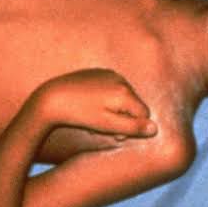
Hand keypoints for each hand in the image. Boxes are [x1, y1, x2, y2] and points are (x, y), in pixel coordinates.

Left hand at [34, 68, 157, 138]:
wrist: (51, 97)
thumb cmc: (79, 114)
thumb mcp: (107, 125)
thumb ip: (132, 127)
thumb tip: (155, 129)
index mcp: (125, 93)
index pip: (144, 114)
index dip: (132, 128)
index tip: (115, 134)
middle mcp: (121, 79)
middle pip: (134, 105)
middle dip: (124, 118)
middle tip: (103, 128)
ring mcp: (109, 73)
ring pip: (123, 97)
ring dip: (115, 109)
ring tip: (95, 116)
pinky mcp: (99, 71)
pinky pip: (112, 87)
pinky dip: (107, 98)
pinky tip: (91, 104)